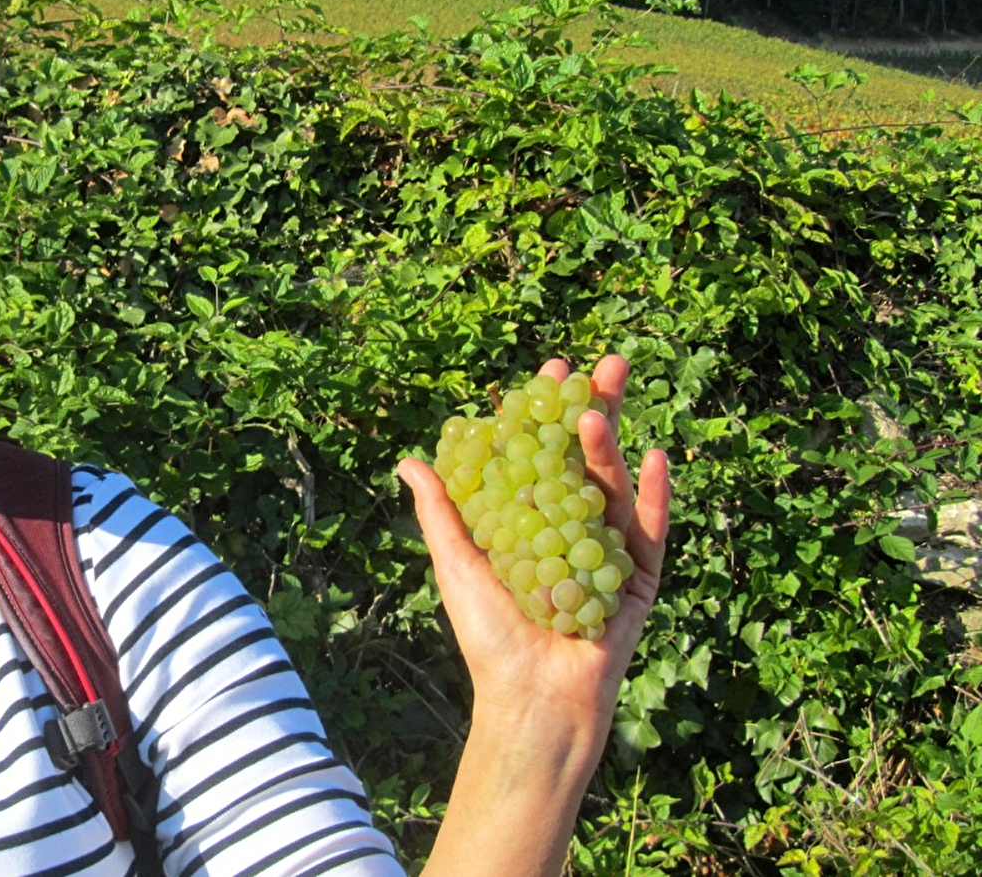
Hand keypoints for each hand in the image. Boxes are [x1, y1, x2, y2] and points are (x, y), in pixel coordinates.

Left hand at [398, 354, 671, 746]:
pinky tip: (655, 459)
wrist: (531, 698)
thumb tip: (407, 460)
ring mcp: (608, 553)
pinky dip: (654, 499)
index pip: (542, 453)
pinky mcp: (637, 584)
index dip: (547, 411)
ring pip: (614, 489)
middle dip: (596, 410)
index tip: (550, 368)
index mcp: (530, 520)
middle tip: (604, 365)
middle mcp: (571, 529)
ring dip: (610, 448)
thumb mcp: (458, 563)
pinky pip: (650, 535)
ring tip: (599, 412)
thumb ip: (441, 511)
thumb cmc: (489, 635)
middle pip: (588, 459)